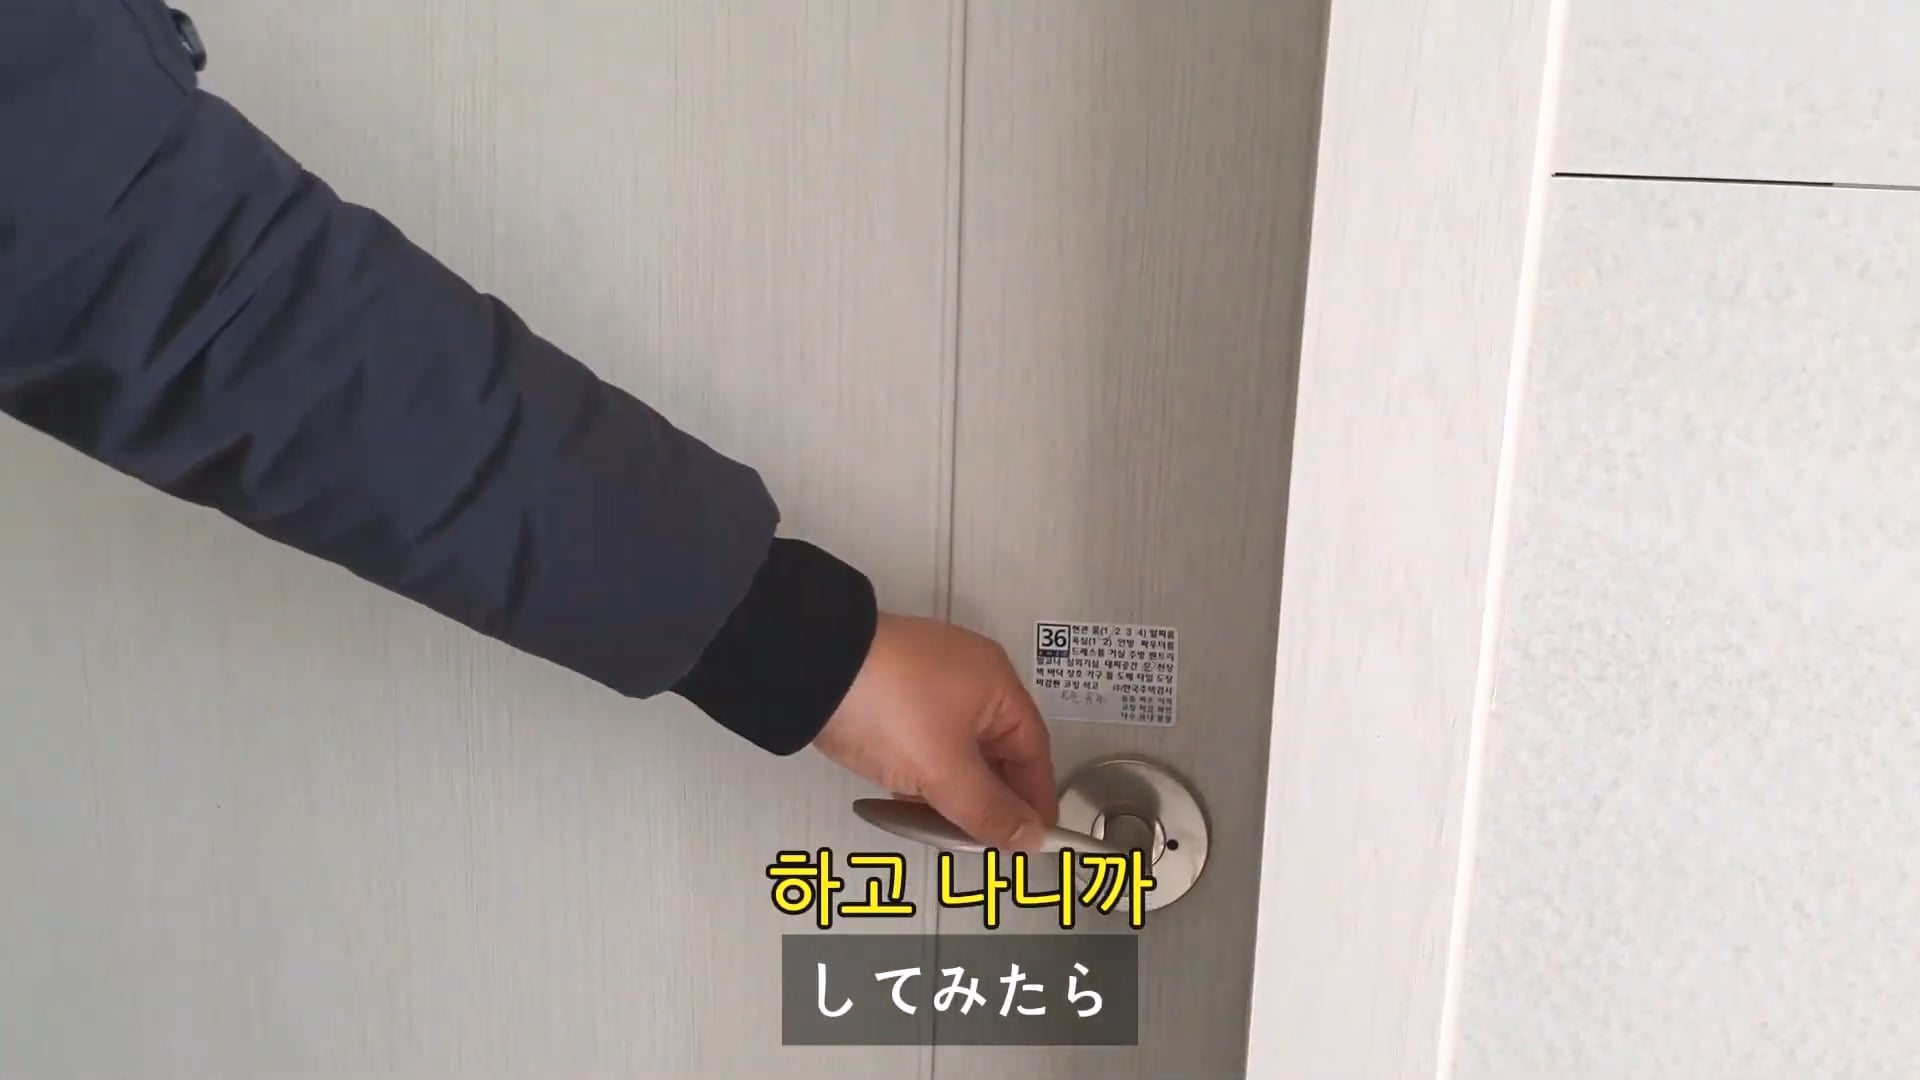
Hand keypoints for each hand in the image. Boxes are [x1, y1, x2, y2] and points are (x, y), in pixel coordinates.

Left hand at [811, 612, 1057, 851]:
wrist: (806, 669)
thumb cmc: (888, 708)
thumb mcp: (944, 770)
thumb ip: (989, 811)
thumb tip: (1030, 838)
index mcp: (996, 685)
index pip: (1033, 751)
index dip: (1034, 799)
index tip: (1032, 840)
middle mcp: (969, 678)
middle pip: (995, 753)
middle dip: (988, 799)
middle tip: (981, 841)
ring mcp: (927, 684)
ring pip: (956, 752)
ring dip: (952, 791)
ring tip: (939, 827)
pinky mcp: (892, 695)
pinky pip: (924, 743)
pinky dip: (923, 774)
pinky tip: (909, 802)